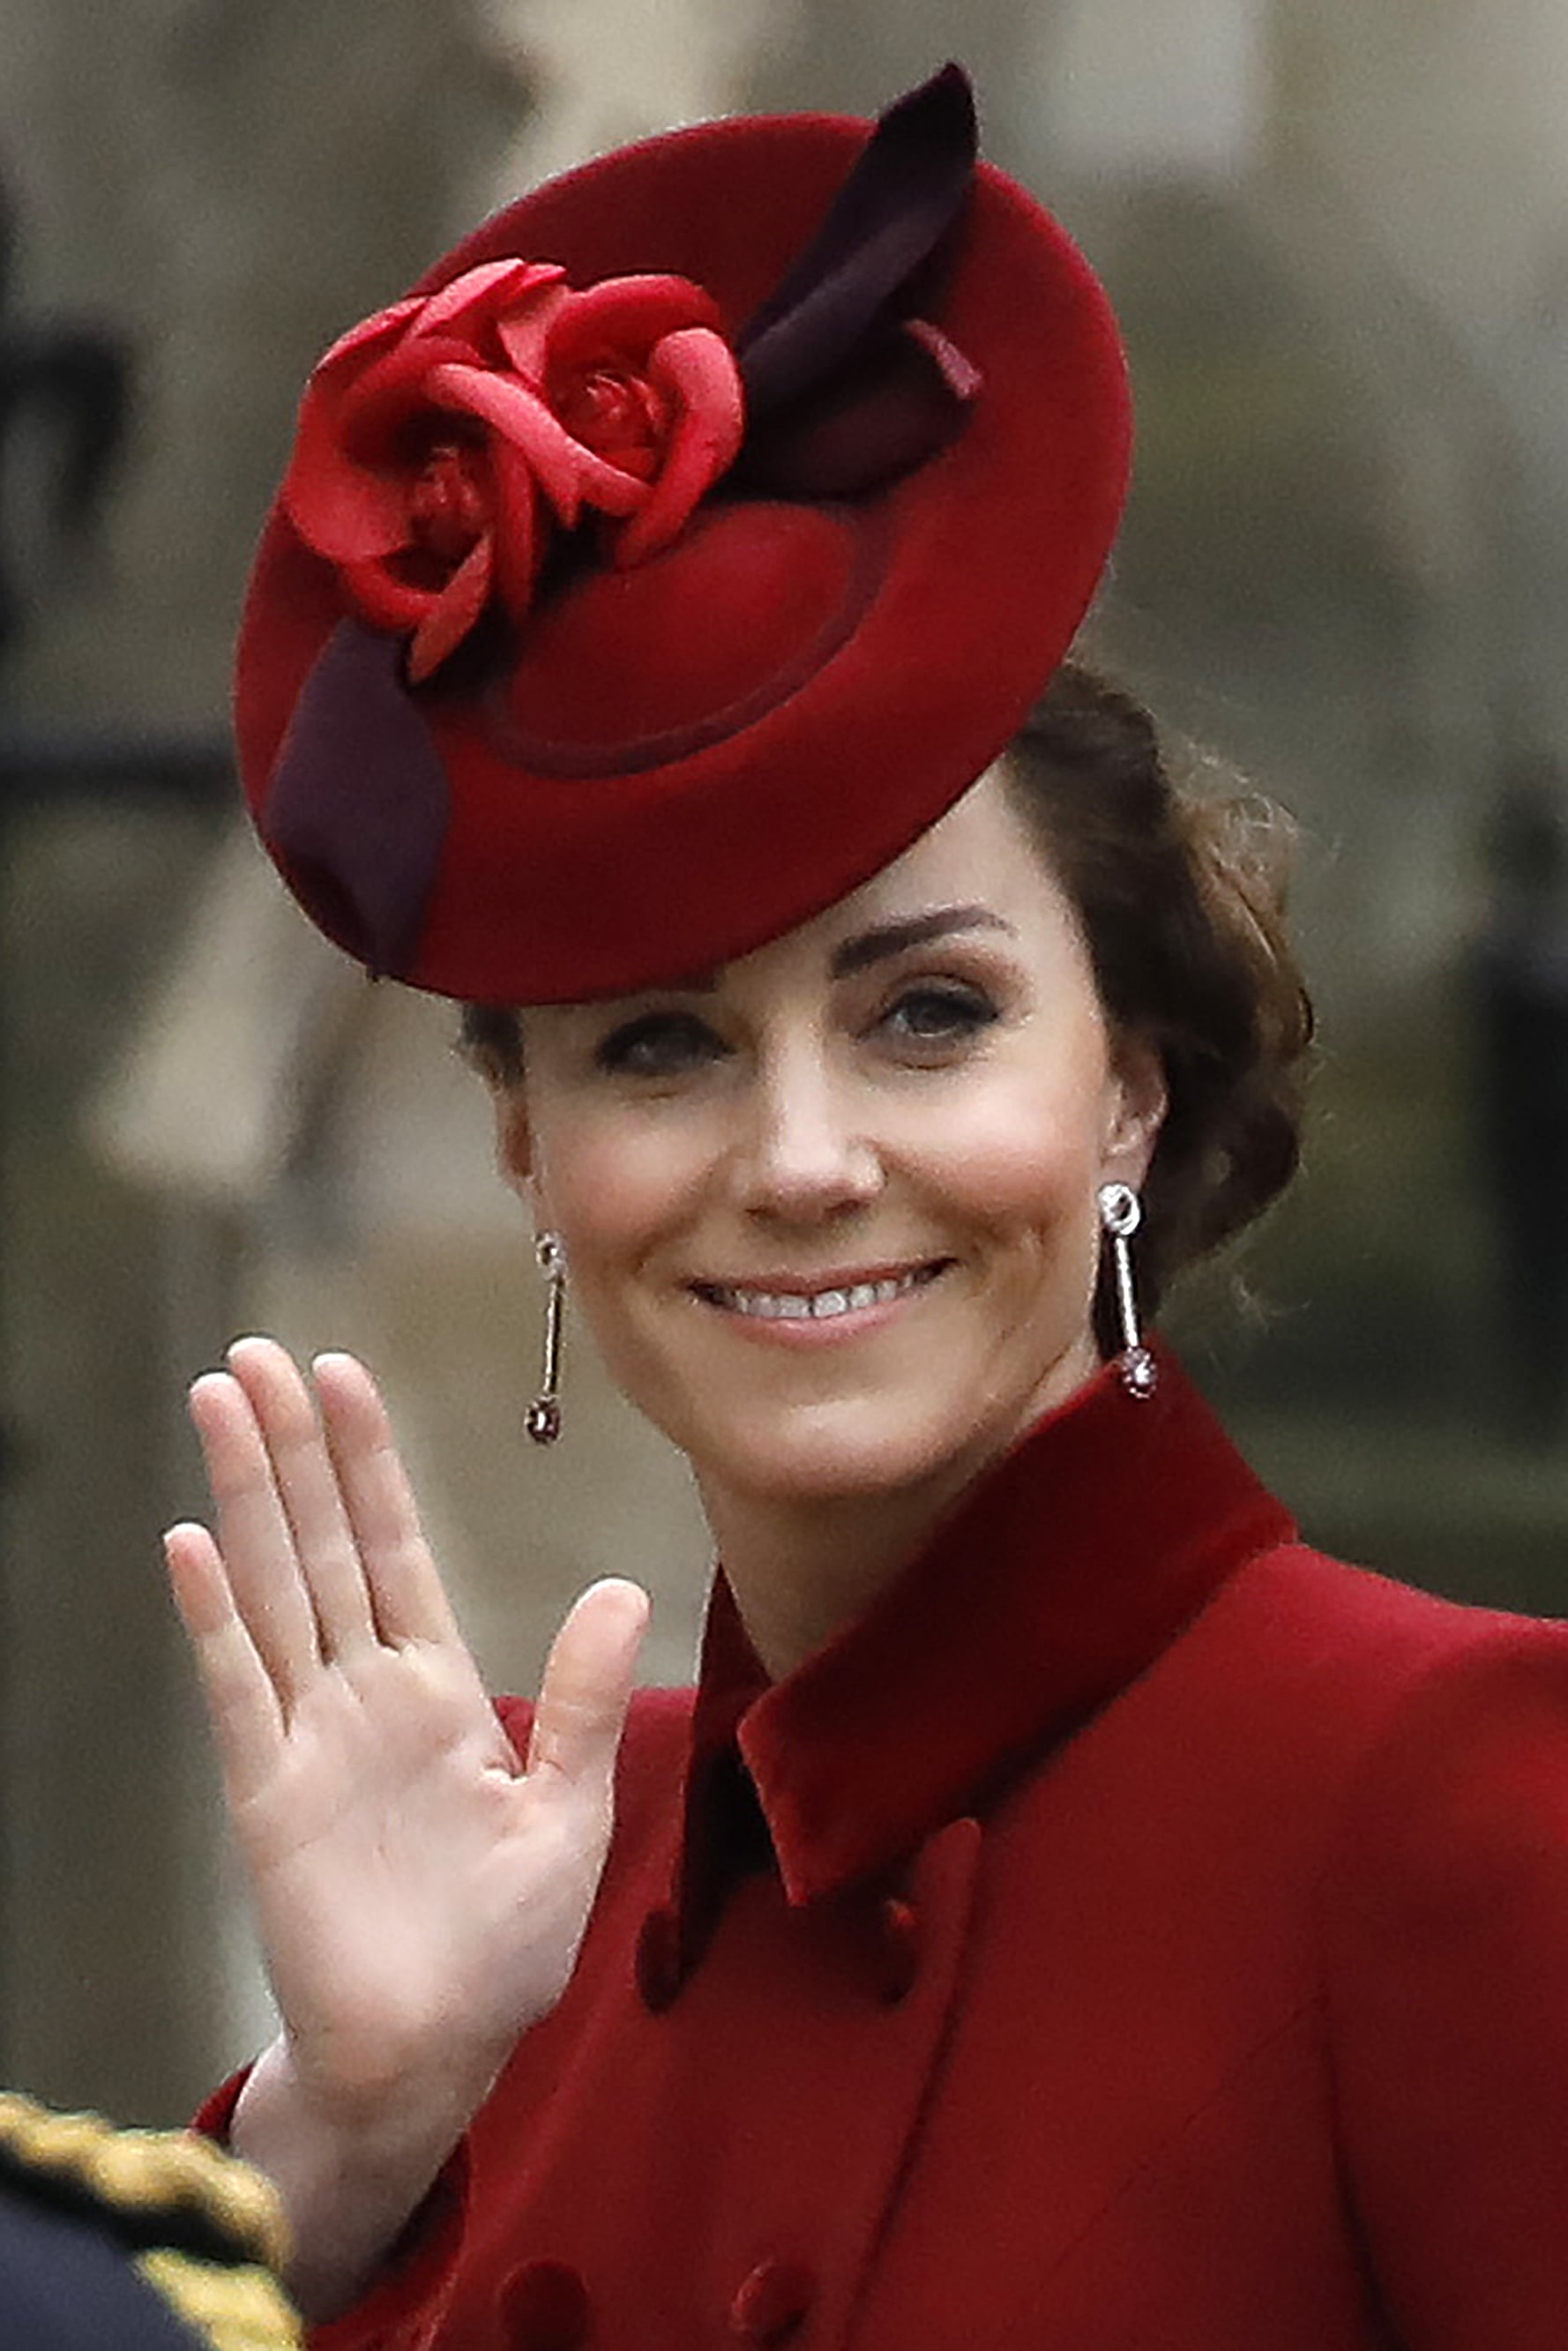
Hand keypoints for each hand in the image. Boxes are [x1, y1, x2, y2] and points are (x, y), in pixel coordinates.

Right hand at [166, 1338, 648, 2139]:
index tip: (342, 1375)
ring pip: (271, 1591)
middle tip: (255, 1353)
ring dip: (245, 1496)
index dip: (367, 1462)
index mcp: (437, 1690)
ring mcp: (309, 1739)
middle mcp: (364, 1696)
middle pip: (319, 1545)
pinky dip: (214, 1619)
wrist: (438, 2054)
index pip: (395, 1547)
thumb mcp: (567, 1813)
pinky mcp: (270, 1798)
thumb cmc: (503, 1945)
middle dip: (292, 1448)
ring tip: (218, 1403)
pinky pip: (239, 1692)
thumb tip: (621, 1587)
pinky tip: (191, 1543)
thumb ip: (576, 1700)